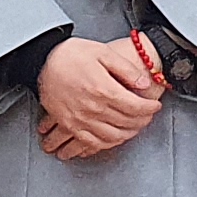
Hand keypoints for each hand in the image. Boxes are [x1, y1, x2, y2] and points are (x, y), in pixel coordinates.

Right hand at [37, 36, 162, 159]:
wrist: (42, 61)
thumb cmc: (70, 55)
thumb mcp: (103, 52)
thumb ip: (126, 69)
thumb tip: (143, 84)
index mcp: (103, 89)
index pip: (136, 106)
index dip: (149, 108)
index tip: (154, 106)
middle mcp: (93, 108)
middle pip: (126, 122)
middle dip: (142, 121)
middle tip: (148, 116)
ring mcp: (80, 119)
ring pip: (112, 136)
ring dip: (128, 134)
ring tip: (135, 128)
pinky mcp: (69, 124)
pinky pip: (91, 142)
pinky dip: (106, 144)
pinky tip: (113, 139)